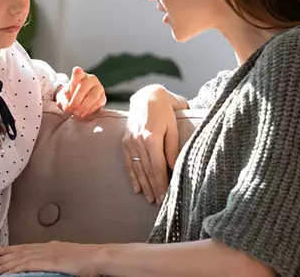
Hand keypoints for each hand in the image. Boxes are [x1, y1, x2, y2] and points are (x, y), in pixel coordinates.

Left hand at [0, 241, 101, 276]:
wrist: (100, 257)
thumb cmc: (92, 261)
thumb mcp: (73, 260)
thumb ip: (62, 261)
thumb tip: (58, 264)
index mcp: (53, 247)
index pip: (28, 247)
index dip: (13, 249)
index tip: (1, 250)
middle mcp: (47, 248)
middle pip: (20, 251)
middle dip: (3, 256)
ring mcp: (48, 254)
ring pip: (20, 258)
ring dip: (4, 263)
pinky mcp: (49, 262)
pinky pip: (27, 266)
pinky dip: (14, 269)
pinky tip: (5, 272)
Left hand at [56, 67, 106, 117]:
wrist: (78, 101)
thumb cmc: (70, 97)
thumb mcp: (63, 98)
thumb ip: (63, 102)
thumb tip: (67, 108)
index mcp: (79, 75)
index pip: (78, 72)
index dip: (77, 73)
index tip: (77, 72)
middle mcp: (90, 79)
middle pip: (84, 87)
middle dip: (76, 100)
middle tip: (71, 108)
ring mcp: (98, 87)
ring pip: (93, 96)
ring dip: (83, 106)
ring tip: (76, 113)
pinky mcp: (103, 97)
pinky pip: (98, 103)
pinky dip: (89, 110)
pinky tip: (83, 114)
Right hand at [122, 86, 179, 204]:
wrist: (146, 96)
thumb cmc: (165, 111)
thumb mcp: (172, 128)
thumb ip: (172, 150)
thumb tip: (174, 169)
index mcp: (151, 138)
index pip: (157, 167)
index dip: (161, 184)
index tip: (166, 197)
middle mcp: (138, 141)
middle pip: (146, 171)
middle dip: (154, 188)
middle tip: (160, 203)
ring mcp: (129, 141)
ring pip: (137, 168)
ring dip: (144, 185)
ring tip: (150, 199)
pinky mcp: (125, 141)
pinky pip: (128, 162)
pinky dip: (132, 176)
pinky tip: (136, 188)